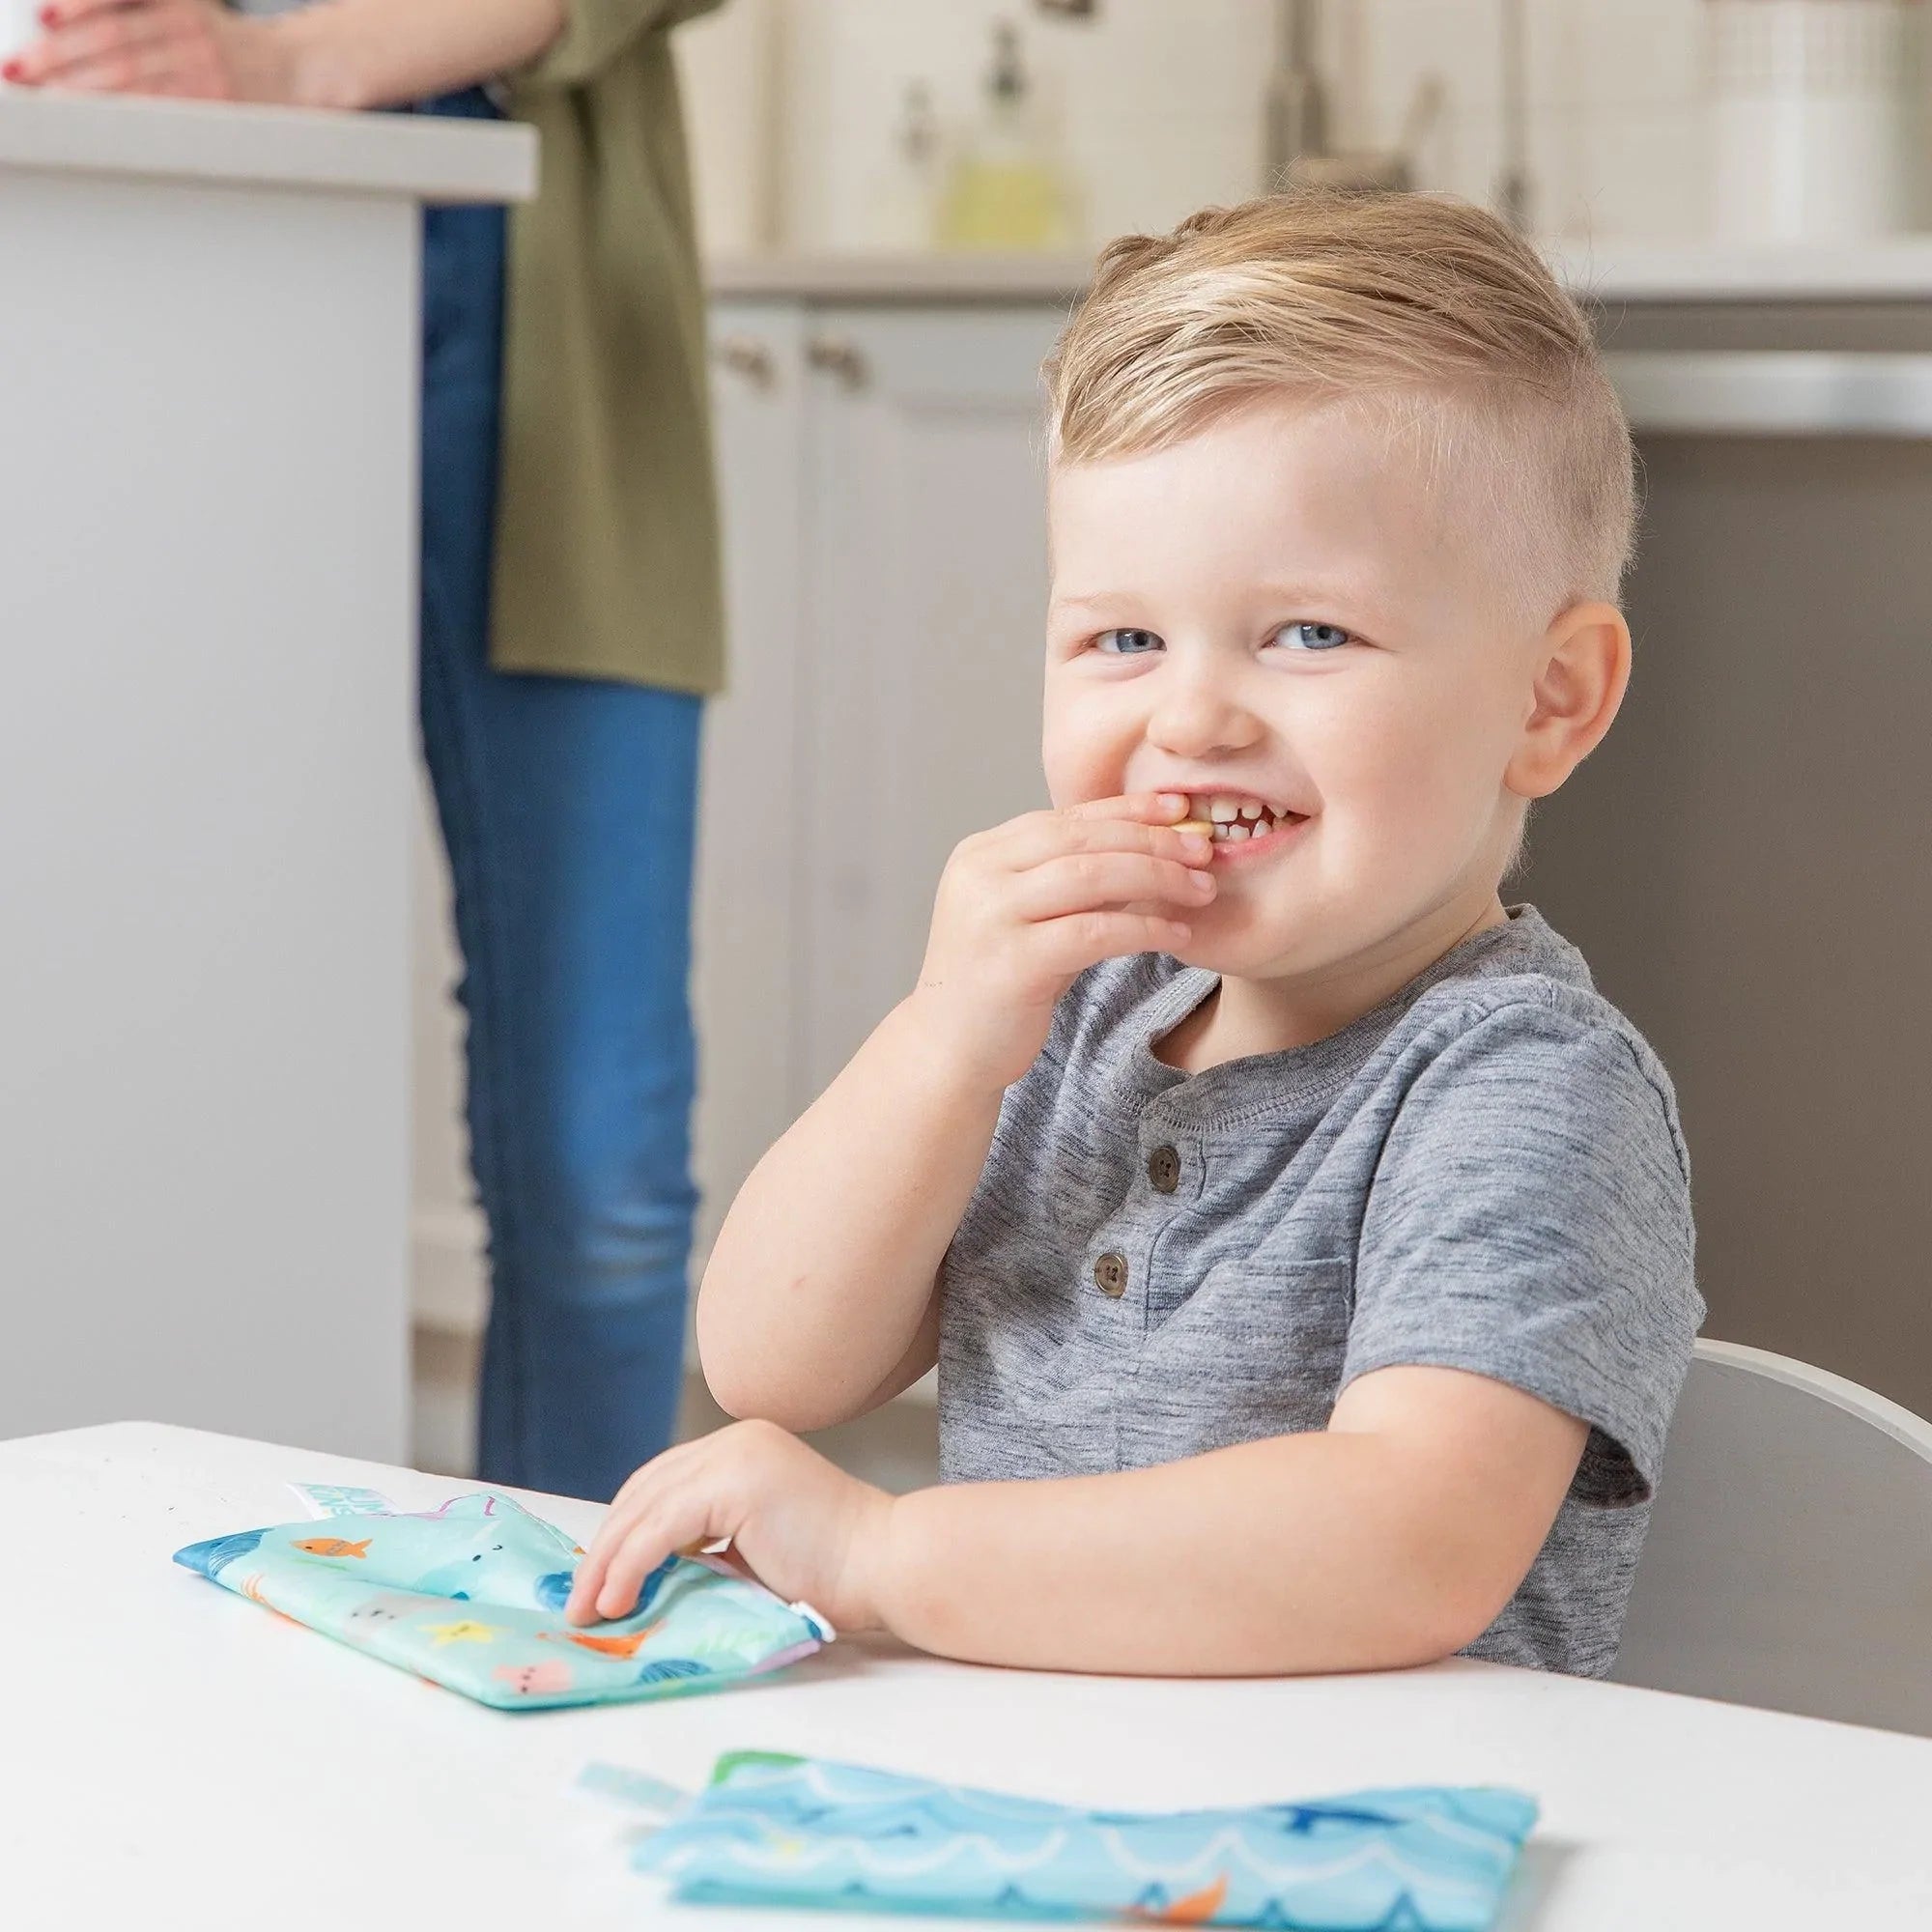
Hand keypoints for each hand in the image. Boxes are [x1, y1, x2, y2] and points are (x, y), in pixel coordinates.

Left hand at [3, 0, 295, 102]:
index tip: (43, 17)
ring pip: (132, 77)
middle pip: (115, 41)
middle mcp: (191, 30)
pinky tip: (93, 116)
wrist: (296, 69)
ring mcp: (206, 69)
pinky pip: (159, 109)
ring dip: (81, 89)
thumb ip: (132, 9)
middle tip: (22, 70)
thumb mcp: (185, 7)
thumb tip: (59, 23)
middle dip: (59, 56)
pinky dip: (120, 113)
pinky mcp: (217, 105)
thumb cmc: (226, 45)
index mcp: (180, 1)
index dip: (78, 5)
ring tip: (45, 96)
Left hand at [564, 1419, 895, 1635]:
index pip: (660, 1484)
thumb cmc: (835, 1575)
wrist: (888, 1565)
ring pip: (643, 1507)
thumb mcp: (752, 1551)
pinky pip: (660, 1528)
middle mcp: (734, 1440)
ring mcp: (735, 1454)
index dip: (621, 1533)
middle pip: (643, 1491)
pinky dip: (629, 1566)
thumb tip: (641, 1582)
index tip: (596, 1580)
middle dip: (603, 1550)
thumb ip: (705, 1548)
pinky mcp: (735, 1483)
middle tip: (578, 1603)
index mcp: (741, 1450)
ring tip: (588, 1611)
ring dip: (606, 1562)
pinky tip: (616, 1601)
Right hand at [907, 792, 1213, 1090]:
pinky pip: (1096, 932)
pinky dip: (1145, 928)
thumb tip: (1152, 845)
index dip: (1128, 809)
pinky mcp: (1012, 963)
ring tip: (1201, 889)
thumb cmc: (999, 983)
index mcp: (981, 853)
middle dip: (1152, 840)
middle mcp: (980, 875)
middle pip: (1083, 839)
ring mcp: (992, 917)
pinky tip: (1178, 934)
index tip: (1179, 807)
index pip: (1067, 817)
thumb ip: (1073, 880)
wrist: (948, 1050)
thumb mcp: (1032, 917)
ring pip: (1092, 876)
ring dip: (1158, 878)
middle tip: (1203, 849)